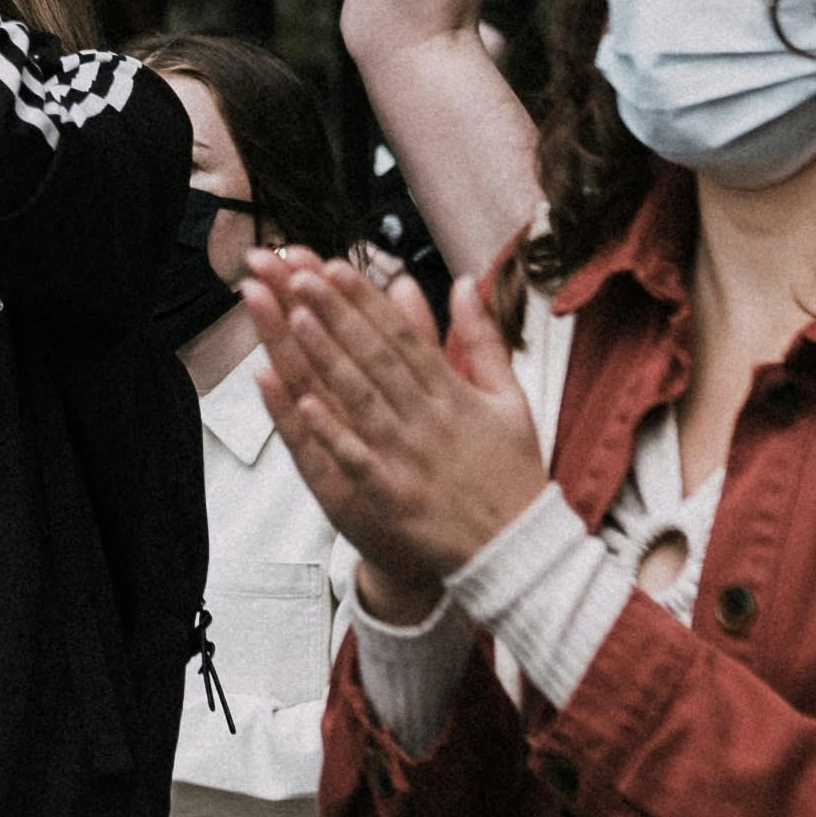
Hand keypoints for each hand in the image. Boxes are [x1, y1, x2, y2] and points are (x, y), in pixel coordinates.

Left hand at [242, 247, 548, 592]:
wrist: (521, 550)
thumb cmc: (513, 471)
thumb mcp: (511, 398)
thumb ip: (484, 338)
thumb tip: (466, 280)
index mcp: (454, 393)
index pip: (404, 336)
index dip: (367, 300)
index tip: (335, 266)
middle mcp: (429, 419)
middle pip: (376, 357)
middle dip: (337, 314)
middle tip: (300, 276)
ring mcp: (411, 458)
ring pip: (362, 399)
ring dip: (328, 358)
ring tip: (294, 319)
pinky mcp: (396, 498)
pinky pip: (360, 461)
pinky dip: (335, 433)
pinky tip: (307, 405)